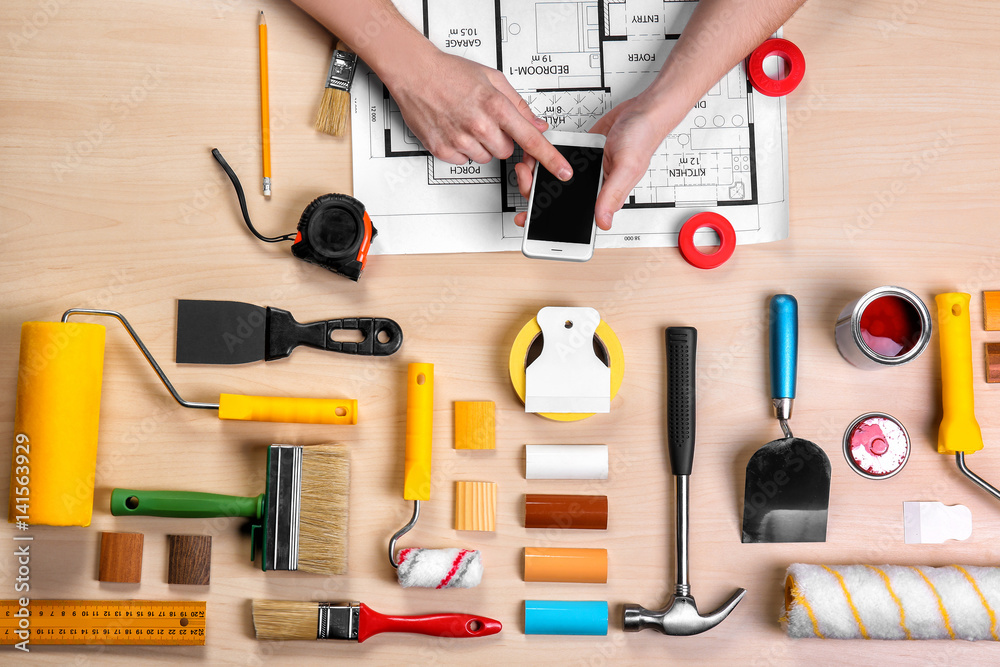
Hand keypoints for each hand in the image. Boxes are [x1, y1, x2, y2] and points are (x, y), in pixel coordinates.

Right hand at [386, 50, 570, 178]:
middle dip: (501, 139)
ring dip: (481, 145)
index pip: (531, 139)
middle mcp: (479, 125)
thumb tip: (537, 124)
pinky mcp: (443, 149)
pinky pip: (464, 160)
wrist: (414, 72)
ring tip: (467, 122)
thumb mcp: (492, 79)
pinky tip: (455, 129)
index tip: (563, 171)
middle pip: (506, 151)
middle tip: (487, 120)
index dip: (550, 158)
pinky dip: (462, 149)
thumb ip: (519, 105)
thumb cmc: (450, 72)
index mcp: (495, 106)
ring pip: (486, 158)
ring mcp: (460, 139)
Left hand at [514, 97, 671, 229]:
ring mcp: (584, 171)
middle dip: (535, 191)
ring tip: (527, 164)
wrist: (643, 111)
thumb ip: (612, 195)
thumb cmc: (642, 139)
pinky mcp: (580, 155)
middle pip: (556, 197)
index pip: (572, 215)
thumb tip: (603, 222)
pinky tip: (538, 151)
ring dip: (537, 173)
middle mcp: (592, 186)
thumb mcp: (626, 168)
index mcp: (604, 197)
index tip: (528, 218)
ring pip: (554, 179)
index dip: (548, 219)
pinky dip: (546, 156)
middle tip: (525, 177)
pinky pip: (557, 160)